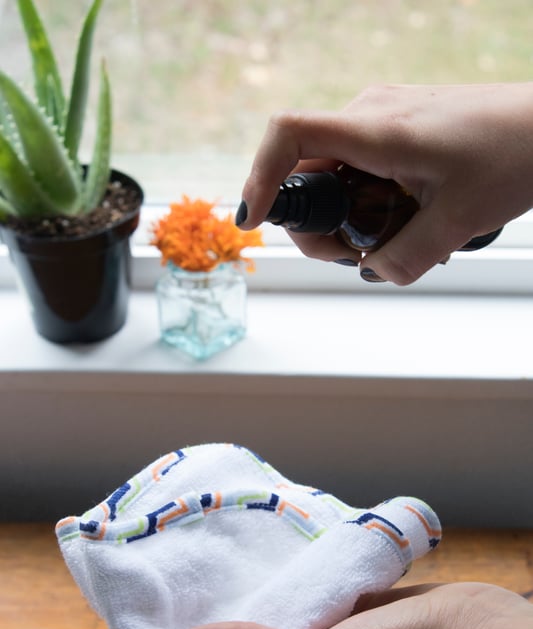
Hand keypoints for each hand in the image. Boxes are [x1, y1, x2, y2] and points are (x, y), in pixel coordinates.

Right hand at [237, 82, 532, 283]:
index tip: (256, 219)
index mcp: (378, 128)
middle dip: (316, 222)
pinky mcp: (397, 126)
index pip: (289, 136)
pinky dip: (364, 198)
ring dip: (345, 214)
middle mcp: (370, 114)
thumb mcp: (459, 222)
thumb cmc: (516, 155)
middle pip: (306, 169)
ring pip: (333, 171)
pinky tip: (401, 219)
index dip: (260, 178)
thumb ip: (406, 258)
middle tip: (351, 256)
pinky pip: (358, 164)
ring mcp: (383, 117)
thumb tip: (373, 271)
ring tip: (388, 241)